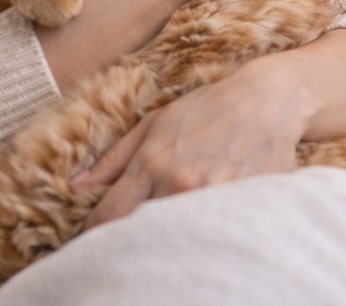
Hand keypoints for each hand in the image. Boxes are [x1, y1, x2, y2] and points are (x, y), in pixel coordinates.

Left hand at [72, 54, 312, 228]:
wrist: (268, 101)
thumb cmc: (208, 108)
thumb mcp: (155, 123)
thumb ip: (115, 159)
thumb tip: (77, 185)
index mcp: (152, 164)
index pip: (108, 217)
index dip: (93, 236)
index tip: (91, 243)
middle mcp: (178, 186)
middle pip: (139, 236)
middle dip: (128, 243)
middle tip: (126, 245)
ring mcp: (212, 201)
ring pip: (174, 241)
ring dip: (166, 242)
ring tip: (164, 238)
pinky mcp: (242, 210)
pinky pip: (212, 239)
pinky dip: (202, 241)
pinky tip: (201, 236)